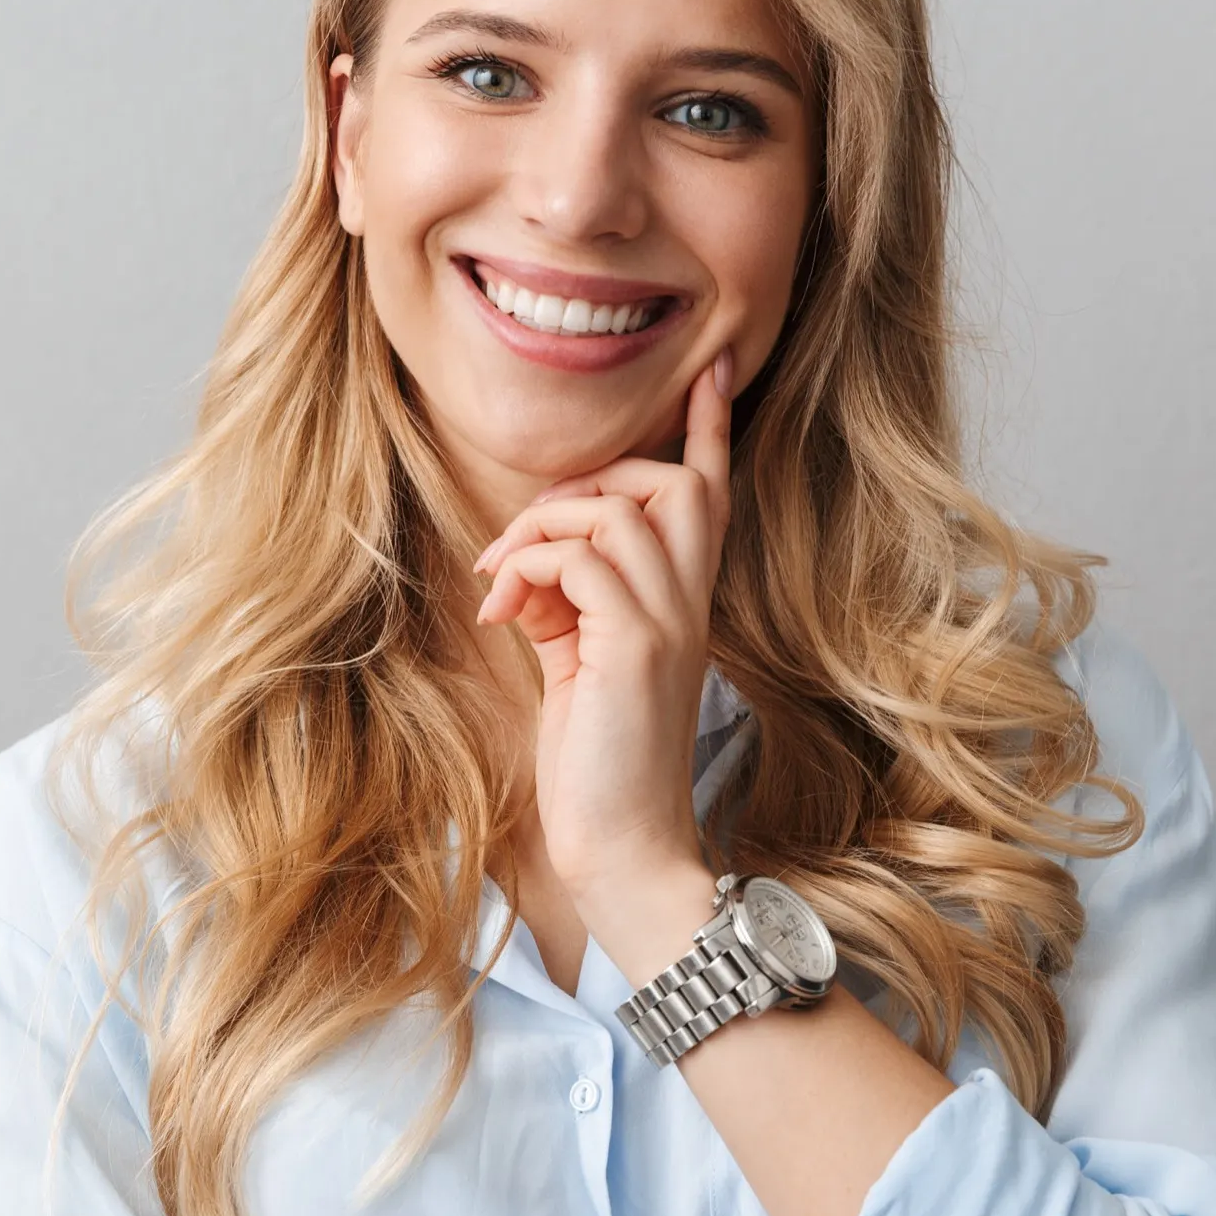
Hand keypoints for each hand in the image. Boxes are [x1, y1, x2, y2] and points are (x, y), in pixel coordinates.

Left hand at [471, 345, 736, 897]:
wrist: (622, 847)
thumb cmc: (598, 761)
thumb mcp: (581, 660)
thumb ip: (571, 600)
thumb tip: (529, 561)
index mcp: (683, 600)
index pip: (710, 493)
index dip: (710, 428)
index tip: (715, 368)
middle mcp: (691, 601)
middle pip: (670, 480)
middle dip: (588, 483)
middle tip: (524, 542)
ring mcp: (670, 620)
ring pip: (616, 508)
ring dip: (539, 530)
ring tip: (500, 584)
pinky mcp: (635, 645)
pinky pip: (583, 555)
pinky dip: (530, 567)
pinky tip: (502, 612)